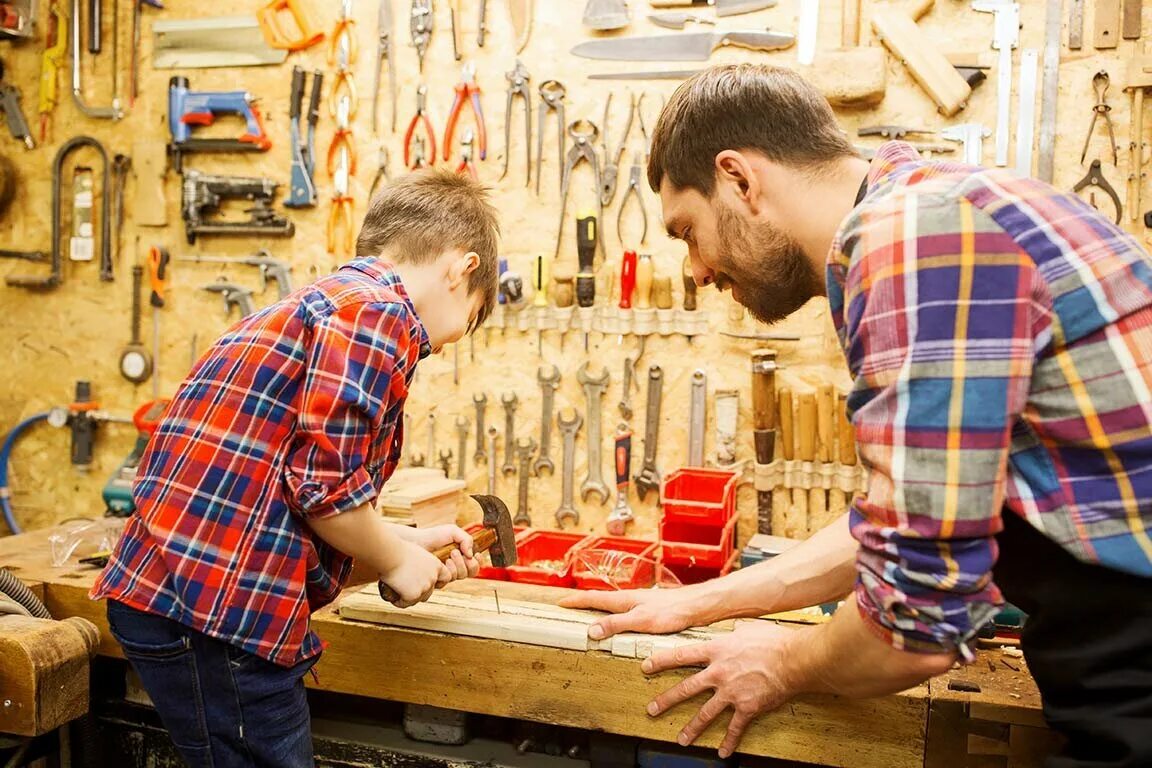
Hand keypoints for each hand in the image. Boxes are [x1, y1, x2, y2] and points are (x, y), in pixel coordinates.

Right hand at [378, 540, 452, 607]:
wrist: (390, 554)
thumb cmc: (398, 550)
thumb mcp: (415, 553)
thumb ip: (420, 563)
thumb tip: (414, 570)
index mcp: (436, 565)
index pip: (445, 578)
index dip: (435, 581)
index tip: (424, 581)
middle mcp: (433, 577)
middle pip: (429, 592)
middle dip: (418, 592)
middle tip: (406, 588)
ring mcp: (424, 587)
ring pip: (417, 599)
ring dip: (409, 598)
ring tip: (398, 593)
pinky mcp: (413, 595)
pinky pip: (405, 603)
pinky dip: (399, 602)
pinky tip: (392, 598)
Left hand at [392, 524, 479, 582]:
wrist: (417, 542)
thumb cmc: (433, 536)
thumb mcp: (453, 531)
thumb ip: (466, 538)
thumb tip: (471, 553)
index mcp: (462, 556)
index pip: (476, 564)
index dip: (479, 561)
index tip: (476, 554)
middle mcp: (456, 566)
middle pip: (471, 572)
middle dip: (468, 563)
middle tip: (457, 552)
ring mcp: (447, 573)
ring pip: (461, 576)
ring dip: (458, 565)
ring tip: (450, 554)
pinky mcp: (438, 579)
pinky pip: (448, 580)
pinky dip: (448, 571)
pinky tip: (442, 562)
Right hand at [558, 587, 704, 639]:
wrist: (696, 606)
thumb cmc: (672, 611)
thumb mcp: (640, 621)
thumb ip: (616, 624)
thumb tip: (592, 630)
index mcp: (623, 599)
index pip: (593, 598)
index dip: (576, 601)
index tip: (561, 602)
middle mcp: (629, 599)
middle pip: (601, 600)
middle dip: (584, 603)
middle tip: (570, 607)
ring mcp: (640, 604)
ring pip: (613, 606)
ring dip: (599, 610)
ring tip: (589, 616)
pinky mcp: (650, 610)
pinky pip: (624, 613)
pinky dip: (614, 616)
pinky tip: (620, 624)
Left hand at [642, 621, 803, 758]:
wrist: (793, 659)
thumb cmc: (773, 640)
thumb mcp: (747, 628)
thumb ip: (733, 632)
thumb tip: (733, 629)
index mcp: (716, 650)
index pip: (682, 655)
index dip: (661, 661)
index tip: (646, 667)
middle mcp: (719, 673)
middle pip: (686, 688)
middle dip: (666, 700)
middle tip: (652, 709)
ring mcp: (731, 692)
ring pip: (705, 713)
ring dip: (691, 728)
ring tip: (681, 739)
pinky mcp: (747, 707)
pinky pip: (734, 728)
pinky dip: (729, 742)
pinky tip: (722, 752)